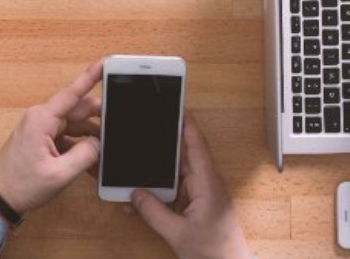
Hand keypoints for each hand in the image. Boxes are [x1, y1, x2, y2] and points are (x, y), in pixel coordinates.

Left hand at [0, 60, 102, 214]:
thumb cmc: (21, 185)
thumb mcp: (60, 173)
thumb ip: (85, 155)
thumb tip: (99, 142)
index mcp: (42, 120)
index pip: (72, 93)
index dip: (91, 76)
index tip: (106, 63)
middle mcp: (41, 118)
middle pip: (79, 110)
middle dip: (100, 120)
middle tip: (119, 130)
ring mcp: (41, 128)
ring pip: (76, 125)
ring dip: (91, 138)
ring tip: (104, 156)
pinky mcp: (42, 139)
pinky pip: (68, 136)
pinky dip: (81, 146)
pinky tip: (92, 163)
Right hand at [127, 113, 250, 258]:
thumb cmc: (216, 254)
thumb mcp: (178, 234)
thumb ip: (154, 213)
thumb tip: (135, 194)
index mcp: (208, 185)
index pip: (196, 147)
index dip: (187, 125)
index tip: (177, 106)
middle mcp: (207, 187)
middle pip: (182, 159)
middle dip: (163, 147)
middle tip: (145, 132)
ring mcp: (202, 198)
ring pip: (175, 178)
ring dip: (156, 176)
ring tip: (134, 169)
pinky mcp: (197, 209)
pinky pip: (175, 195)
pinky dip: (159, 195)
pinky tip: (140, 200)